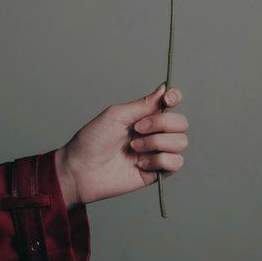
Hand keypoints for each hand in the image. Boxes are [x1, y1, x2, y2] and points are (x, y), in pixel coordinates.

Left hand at [54, 82, 187, 206]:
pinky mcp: (157, 172)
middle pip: (181, 123)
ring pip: (181, 142)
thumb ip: (143, 104)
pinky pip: (176, 163)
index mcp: (144, 116)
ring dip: (157, 143)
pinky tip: (140, 164)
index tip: (167, 100)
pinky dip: (159, 161)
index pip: (172, 102)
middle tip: (137, 130)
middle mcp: (154, 133)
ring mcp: (156, 152)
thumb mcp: (116, 115)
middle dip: (161, 124)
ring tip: (134, 149)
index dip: (175, 98)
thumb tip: (165, 88)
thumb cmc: (92, 141)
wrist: (81, 170)